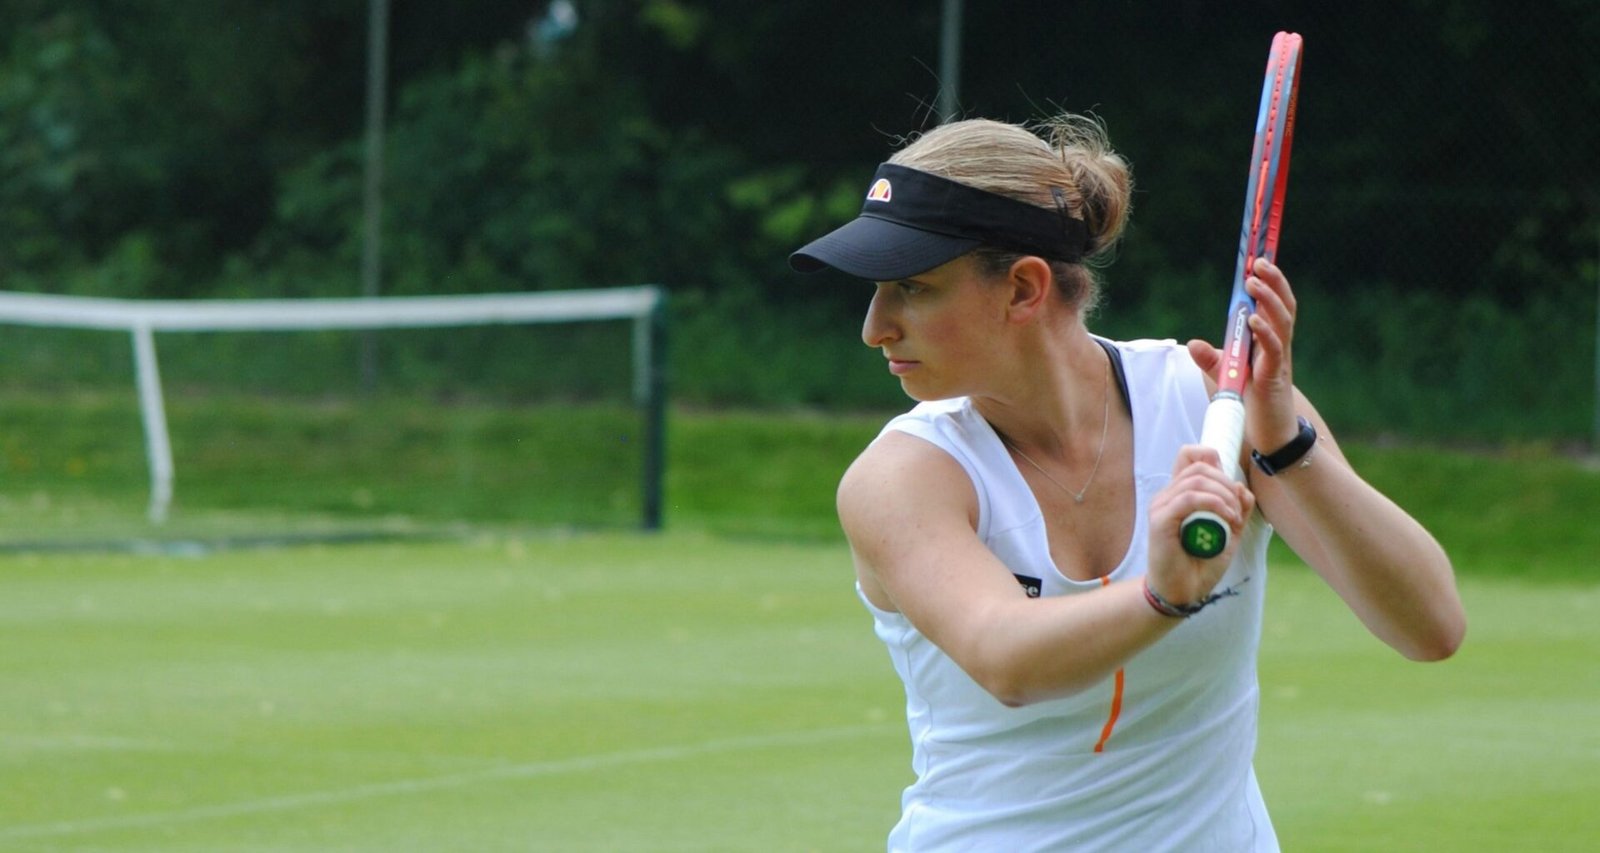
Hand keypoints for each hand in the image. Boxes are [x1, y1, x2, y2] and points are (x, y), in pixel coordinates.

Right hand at [1147, 444, 1255, 604]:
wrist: (1183, 592)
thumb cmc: (1200, 564)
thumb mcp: (1228, 533)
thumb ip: (1237, 510)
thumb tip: (1243, 488)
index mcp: (1180, 494)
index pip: (1189, 456)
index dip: (1212, 459)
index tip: (1230, 485)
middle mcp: (1167, 496)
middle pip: (1199, 466)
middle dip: (1227, 483)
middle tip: (1238, 510)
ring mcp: (1161, 506)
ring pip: (1196, 480)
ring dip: (1224, 496)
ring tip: (1234, 518)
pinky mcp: (1160, 521)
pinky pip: (1189, 498)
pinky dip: (1215, 505)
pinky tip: (1227, 519)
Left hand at [1187, 257, 1301, 452]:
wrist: (1268, 435)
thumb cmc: (1251, 401)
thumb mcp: (1227, 375)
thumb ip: (1212, 358)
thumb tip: (1192, 342)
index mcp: (1270, 340)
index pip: (1275, 303)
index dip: (1271, 280)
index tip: (1260, 256)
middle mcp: (1279, 345)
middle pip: (1284, 304)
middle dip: (1273, 280)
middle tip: (1259, 259)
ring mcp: (1279, 360)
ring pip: (1282, 321)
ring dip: (1269, 298)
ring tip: (1254, 280)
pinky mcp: (1274, 377)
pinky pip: (1274, 350)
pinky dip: (1265, 333)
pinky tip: (1255, 320)